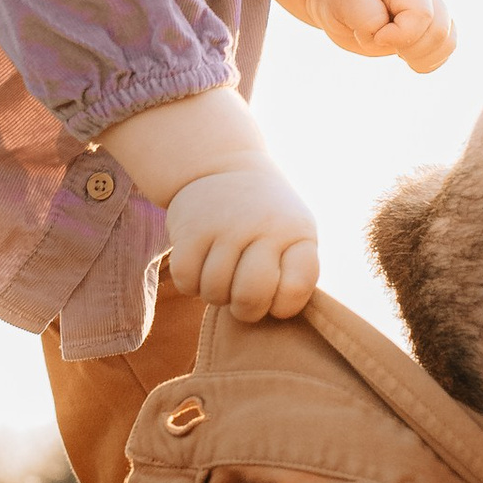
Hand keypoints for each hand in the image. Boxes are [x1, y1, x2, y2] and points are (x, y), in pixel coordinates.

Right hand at [162, 160, 320, 322]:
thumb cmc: (265, 220)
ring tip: (223, 272)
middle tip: (244, 294)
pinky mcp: (189, 228)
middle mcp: (263, 225)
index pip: (294, 290)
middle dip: (246, 308)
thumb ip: (296, 275)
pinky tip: (201, 265)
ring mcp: (225, 225)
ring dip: (216, 294)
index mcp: (297, 232)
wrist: (222, 169)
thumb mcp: (295, 236)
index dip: (283, 304)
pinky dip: (190, 283)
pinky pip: (185, 281)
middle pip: (250, 296)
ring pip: (214, 292)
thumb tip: (276, 313)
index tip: (276, 288)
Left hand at [280, 0, 455, 73]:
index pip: (422, 14)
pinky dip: (424, 61)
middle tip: (381, 41)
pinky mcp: (428, 27)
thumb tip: (386, 35)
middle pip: (440, 31)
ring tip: (394, 49)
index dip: (400, 35)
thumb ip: (365, 16)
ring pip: (447, 43)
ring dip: (419, 57)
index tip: (376, 36)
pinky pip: (443, 51)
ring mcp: (430, 9)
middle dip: (409, 49)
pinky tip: (402, 53)